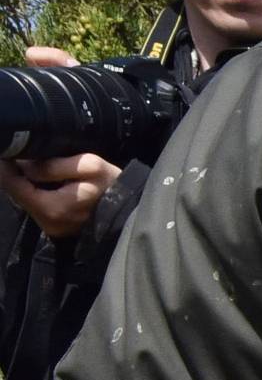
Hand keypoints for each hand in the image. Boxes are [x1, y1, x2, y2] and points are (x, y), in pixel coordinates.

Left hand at [0, 150, 121, 238]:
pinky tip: (38, 180)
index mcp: (54, 208)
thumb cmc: (112, 185)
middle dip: (12, 174)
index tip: (5, 150)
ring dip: (22, 183)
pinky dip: (33, 192)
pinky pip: (37, 207)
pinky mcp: (57, 229)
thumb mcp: (87, 165)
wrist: (131, 209)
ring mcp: (53, 229)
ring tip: (24, 164)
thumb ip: (53, 165)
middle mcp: (50, 223)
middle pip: (17, 194)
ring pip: (26, 201)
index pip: (14, 185)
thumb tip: (24, 165)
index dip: (5, 167)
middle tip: (13, 154)